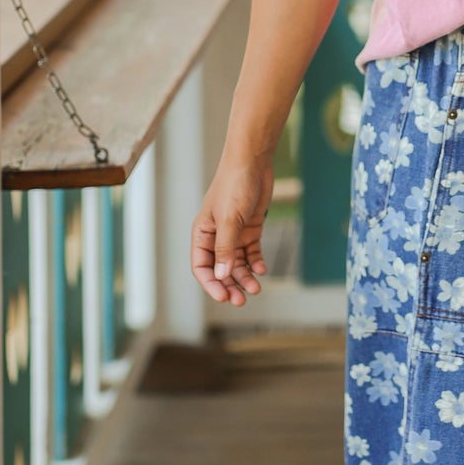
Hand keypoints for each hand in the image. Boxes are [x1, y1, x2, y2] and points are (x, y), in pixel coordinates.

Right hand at [191, 151, 275, 305]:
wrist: (253, 163)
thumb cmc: (234, 186)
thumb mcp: (229, 220)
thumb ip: (226, 248)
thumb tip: (223, 276)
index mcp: (202, 233)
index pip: (201, 267)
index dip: (211, 284)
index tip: (224, 297)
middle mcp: (216, 236)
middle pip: (221, 269)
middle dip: (230, 285)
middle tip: (241, 301)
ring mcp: (234, 233)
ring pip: (237, 263)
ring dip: (245, 277)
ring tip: (257, 288)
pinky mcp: (250, 229)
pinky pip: (251, 252)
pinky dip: (256, 262)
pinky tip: (262, 269)